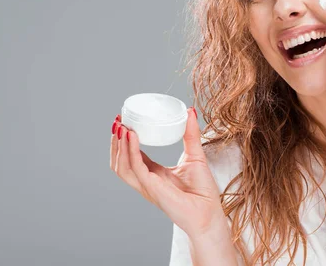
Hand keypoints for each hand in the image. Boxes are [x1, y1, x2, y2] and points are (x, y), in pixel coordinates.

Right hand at [109, 108, 224, 238]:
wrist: (209, 213)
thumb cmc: (203, 191)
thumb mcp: (195, 154)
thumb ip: (191, 134)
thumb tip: (189, 111)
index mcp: (153, 174)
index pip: (132, 156)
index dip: (125, 139)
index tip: (123, 121)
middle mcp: (146, 181)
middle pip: (120, 161)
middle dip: (115, 141)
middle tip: (117, 121)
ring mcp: (147, 186)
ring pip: (121, 166)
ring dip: (118, 146)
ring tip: (121, 127)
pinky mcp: (152, 188)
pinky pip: (136, 168)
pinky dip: (131, 151)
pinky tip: (132, 136)